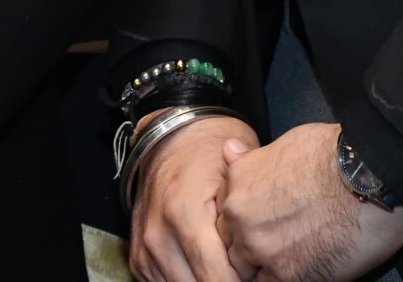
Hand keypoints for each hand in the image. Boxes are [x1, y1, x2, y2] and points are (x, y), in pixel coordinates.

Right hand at [129, 113, 255, 281]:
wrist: (170, 136)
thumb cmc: (210, 153)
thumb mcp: (238, 176)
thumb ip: (246, 221)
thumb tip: (263, 259)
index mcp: (184, 213)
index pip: (217, 278)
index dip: (245, 281)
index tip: (258, 270)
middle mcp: (158, 235)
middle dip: (227, 281)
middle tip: (246, 271)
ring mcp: (145, 248)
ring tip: (226, 267)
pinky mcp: (138, 256)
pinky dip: (186, 280)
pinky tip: (203, 267)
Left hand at [216, 123, 402, 281]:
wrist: (370, 175)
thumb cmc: (336, 153)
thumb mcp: (286, 143)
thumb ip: (253, 159)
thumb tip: (229, 152)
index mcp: (238, 183)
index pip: (224, 213)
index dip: (243, 220)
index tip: (262, 221)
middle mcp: (241, 217)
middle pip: (232, 243)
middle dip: (250, 244)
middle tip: (281, 239)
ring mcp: (261, 249)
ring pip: (246, 269)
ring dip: (263, 266)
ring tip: (292, 254)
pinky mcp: (289, 275)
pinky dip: (283, 278)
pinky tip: (303, 268)